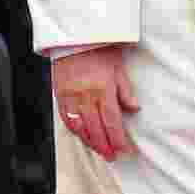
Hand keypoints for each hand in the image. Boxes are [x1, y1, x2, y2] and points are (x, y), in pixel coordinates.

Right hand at [52, 45, 139, 161]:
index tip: (125, 150)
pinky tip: (83, 137)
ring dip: (91, 142)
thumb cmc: (99, 49)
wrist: (74, 37)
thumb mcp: (118, 67)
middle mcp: (86, 96)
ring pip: (81, 128)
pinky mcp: (60, 96)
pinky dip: (76, 131)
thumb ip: (125, 90)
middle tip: (113, 156)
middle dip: (106, 146)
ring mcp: (71, 97)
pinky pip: (66, 119)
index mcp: (103, 89)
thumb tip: (134, 109)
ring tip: (100, 151)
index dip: (119, 139)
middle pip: (97, 129)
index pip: (112, 121)